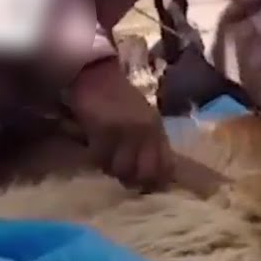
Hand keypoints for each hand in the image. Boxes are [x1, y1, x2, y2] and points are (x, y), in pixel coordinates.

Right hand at [66, 57, 173, 191]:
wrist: (95, 73)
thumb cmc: (117, 97)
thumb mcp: (142, 118)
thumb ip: (149, 142)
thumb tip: (150, 175)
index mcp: (158, 129)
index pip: (166, 167)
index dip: (157, 182)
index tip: (145, 187)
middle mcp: (147, 132)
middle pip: (146, 174)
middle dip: (135, 182)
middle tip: (123, 179)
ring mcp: (127, 131)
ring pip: (123, 170)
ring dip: (112, 171)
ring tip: (106, 162)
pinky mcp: (105, 130)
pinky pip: (102, 158)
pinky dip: (96, 160)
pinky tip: (93, 151)